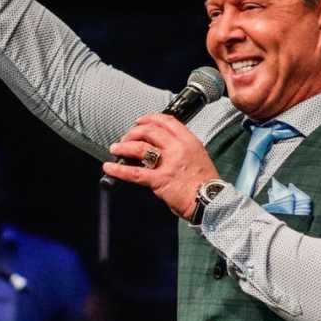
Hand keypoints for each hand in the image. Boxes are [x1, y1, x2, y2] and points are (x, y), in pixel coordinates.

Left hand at [102, 114, 219, 219]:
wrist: (211, 201)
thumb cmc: (205, 183)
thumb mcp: (198, 156)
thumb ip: (181, 148)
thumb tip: (161, 146)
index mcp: (189, 141)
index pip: (167, 121)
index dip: (149, 119)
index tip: (140, 121)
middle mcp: (178, 149)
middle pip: (149, 131)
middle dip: (133, 132)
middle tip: (125, 138)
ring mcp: (168, 164)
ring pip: (140, 148)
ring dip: (123, 147)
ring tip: (115, 149)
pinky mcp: (160, 180)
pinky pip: (134, 173)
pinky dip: (118, 170)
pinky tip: (109, 168)